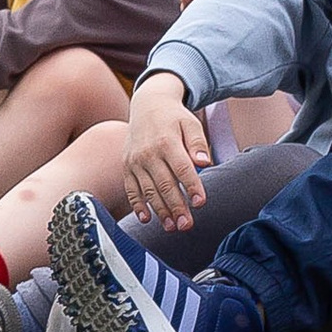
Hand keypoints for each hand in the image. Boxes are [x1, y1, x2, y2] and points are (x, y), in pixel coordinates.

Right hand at [124, 75, 213, 228]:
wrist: (147, 105)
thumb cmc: (174, 117)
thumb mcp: (190, 123)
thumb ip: (198, 143)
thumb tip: (204, 162)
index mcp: (166, 141)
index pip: (181, 168)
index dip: (192, 186)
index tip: (200, 202)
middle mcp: (148, 153)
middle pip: (164, 184)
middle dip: (176, 207)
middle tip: (187, 225)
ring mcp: (135, 161)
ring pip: (148, 190)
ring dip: (160, 211)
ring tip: (172, 227)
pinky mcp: (127, 167)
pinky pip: (131, 189)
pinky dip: (137, 205)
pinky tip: (146, 219)